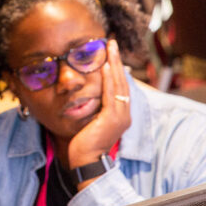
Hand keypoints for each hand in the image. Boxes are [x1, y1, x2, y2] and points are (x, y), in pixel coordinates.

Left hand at [68, 39, 129, 187]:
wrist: (85, 163)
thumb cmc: (82, 145)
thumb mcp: (88, 122)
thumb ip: (90, 109)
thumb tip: (82, 97)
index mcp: (119, 115)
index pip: (118, 87)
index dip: (115, 69)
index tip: (109, 54)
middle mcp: (123, 114)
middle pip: (121, 81)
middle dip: (116, 61)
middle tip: (111, 43)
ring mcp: (120, 116)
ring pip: (118, 85)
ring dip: (113, 64)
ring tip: (109, 48)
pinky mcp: (113, 118)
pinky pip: (111, 94)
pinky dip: (109, 80)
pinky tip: (105, 67)